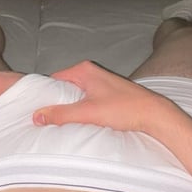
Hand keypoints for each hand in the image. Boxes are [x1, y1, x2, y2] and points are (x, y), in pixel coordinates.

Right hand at [33, 60, 163, 131]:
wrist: (154, 114)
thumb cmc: (125, 109)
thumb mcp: (88, 113)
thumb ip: (61, 114)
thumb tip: (37, 116)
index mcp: (84, 70)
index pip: (54, 80)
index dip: (45, 95)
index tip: (36, 109)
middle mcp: (92, 72)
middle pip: (64, 87)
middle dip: (57, 102)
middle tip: (48, 118)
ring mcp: (101, 82)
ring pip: (76, 94)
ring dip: (71, 107)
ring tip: (63, 121)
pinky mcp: (108, 92)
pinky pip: (87, 99)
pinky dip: (82, 108)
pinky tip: (82, 120)